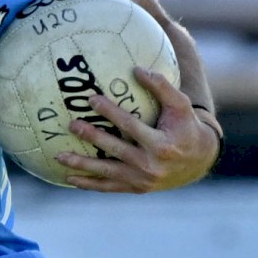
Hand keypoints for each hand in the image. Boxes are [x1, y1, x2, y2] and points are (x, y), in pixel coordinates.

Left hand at [56, 69, 220, 192]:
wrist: (198, 161)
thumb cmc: (186, 126)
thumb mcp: (180, 105)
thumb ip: (161, 86)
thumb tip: (137, 69)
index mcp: (162, 144)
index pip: (131, 126)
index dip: (110, 112)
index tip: (92, 99)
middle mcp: (150, 165)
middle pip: (115, 149)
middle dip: (92, 136)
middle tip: (72, 124)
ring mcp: (141, 180)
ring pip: (106, 172)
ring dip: (82, 165)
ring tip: (59, 156)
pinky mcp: (136, 188)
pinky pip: (108, 187)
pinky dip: (89, 184)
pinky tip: (69, 178)